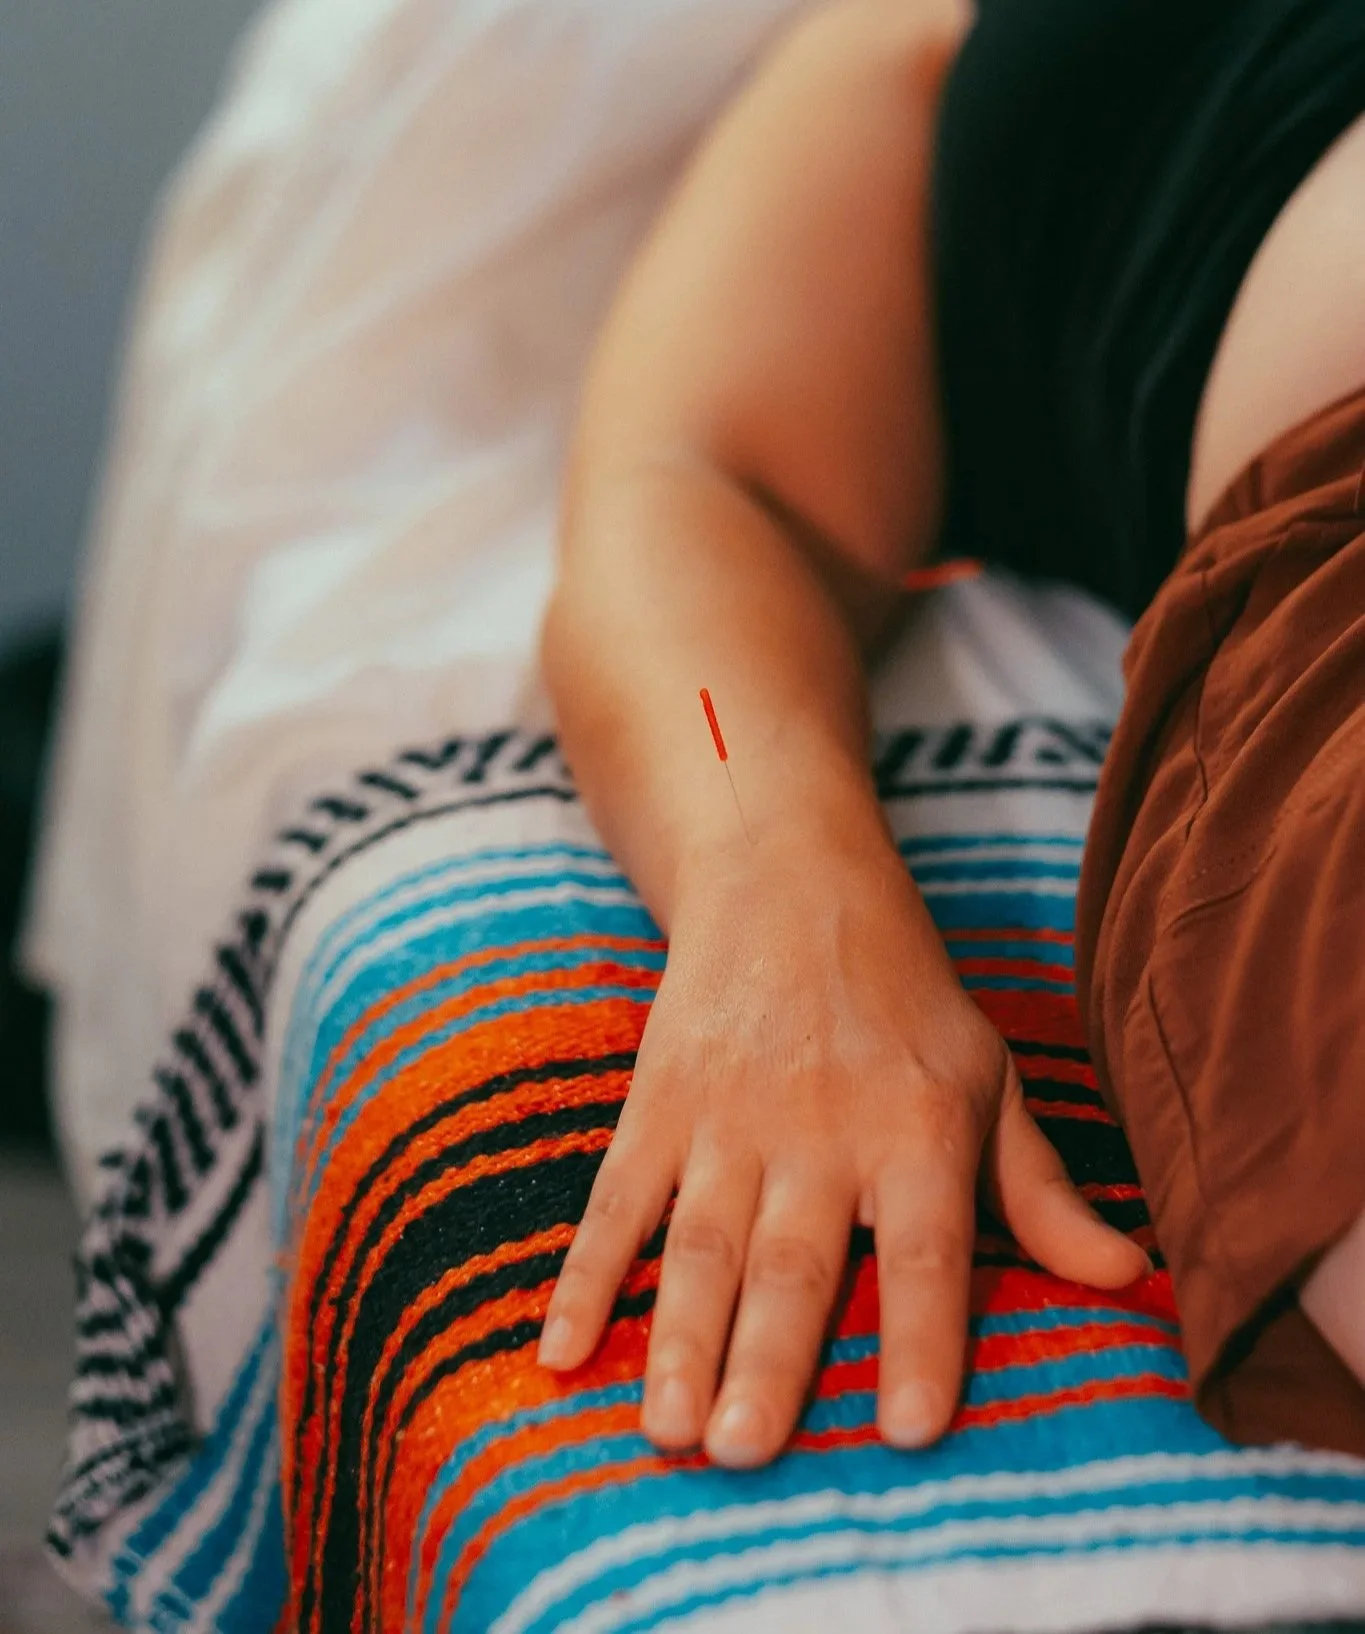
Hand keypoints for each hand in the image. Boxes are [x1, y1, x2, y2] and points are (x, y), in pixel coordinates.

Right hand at [537, 829, 1147, 1466]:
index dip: (923, 1337)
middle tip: (742, 1453)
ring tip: (665, 1429)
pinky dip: (584, 1273)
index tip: (911, 1432)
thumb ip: (1040, 1189)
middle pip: (792, 1260)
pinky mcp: (657, 1102)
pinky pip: (616, 1198)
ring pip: (699, 1242)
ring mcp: (726, 1115)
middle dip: (766, 1359)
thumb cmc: (904, 997)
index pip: (927, 1251)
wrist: (785, 879)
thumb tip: (1131, 1276)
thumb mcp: (988, 1077)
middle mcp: (820, 1127)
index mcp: (917, 1129)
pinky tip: (558, 1346)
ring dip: (677, 1336)